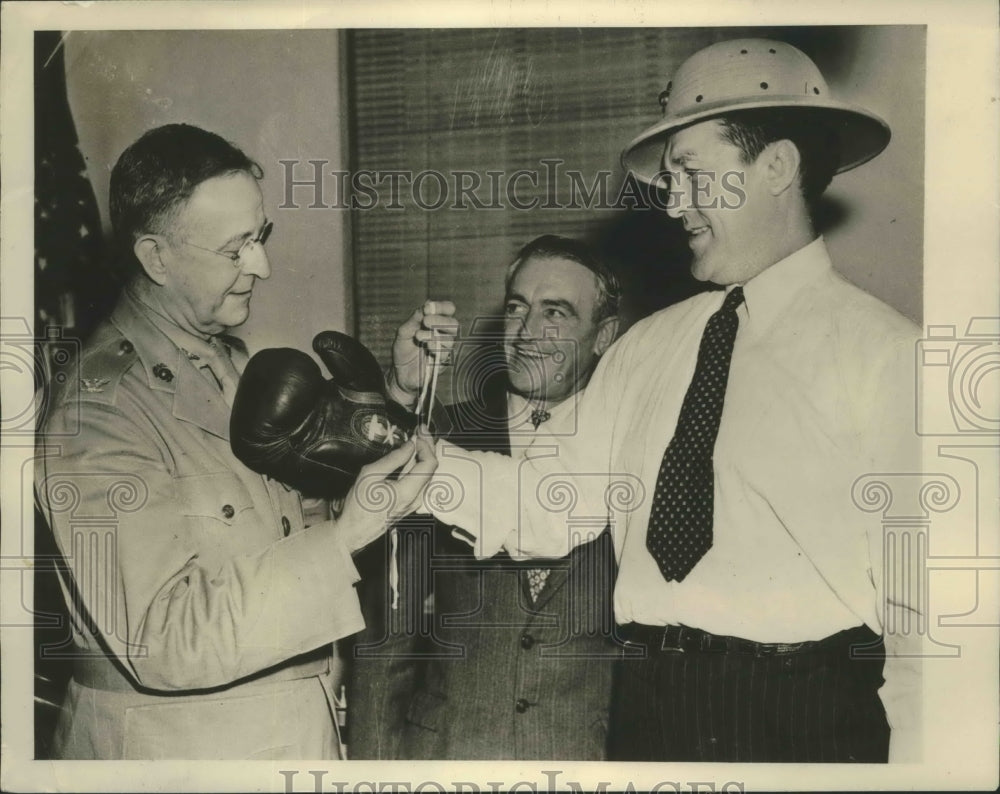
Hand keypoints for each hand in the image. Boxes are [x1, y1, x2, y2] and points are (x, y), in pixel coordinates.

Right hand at [336, 432, 437, 551]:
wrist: (355, 530)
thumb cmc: (359, 506)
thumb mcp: (371, 475)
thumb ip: (393, 459)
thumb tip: (409, 446)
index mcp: (408, 492)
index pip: (429, 464)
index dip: (427, 445)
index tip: (419, 433)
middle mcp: (416, 499)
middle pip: (431, 468)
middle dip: (428, 447)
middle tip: (421, 432)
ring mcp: (415, 503)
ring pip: (427, 475)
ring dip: (424, 456)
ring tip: (417, 441)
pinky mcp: (411, 504)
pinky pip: (421, 481)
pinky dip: (419, 466)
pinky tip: (411, 458)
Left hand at [388, 300, 458, 406]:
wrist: (398, 373)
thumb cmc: (403, 351)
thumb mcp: (404, 331)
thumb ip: (415, 319)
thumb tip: (427, 305)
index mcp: (435, 324)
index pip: (448, 311)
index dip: (442, 306)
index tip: (428, 307)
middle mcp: (442, 335)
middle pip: (454, 323)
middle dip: (440, 320)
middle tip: (426, 320)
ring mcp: (443, 349)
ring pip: (450, 338)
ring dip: (434, 334)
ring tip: (418, 336)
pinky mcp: (442, 363)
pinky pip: (446, 353)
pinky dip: (436, 347)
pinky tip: (426, 345)